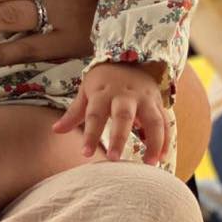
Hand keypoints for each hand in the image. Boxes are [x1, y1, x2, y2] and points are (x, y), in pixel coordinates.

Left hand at [52, 61, 167, 165]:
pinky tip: (161, 157)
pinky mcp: (158, 103)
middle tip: (114, 159)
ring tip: (149, 163)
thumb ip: (74, 113)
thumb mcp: (86, 92)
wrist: (129, 59)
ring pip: (153, 120)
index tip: (85, 153)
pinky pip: (166, 122)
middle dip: (119, 138)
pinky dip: (166, 140)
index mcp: (103, 92)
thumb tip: (55, 130)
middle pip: (123, 116)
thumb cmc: (103, 81)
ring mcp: (144, 99)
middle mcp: (125, 95)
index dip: (90, 134)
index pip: (94, 115)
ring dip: (153, 142)